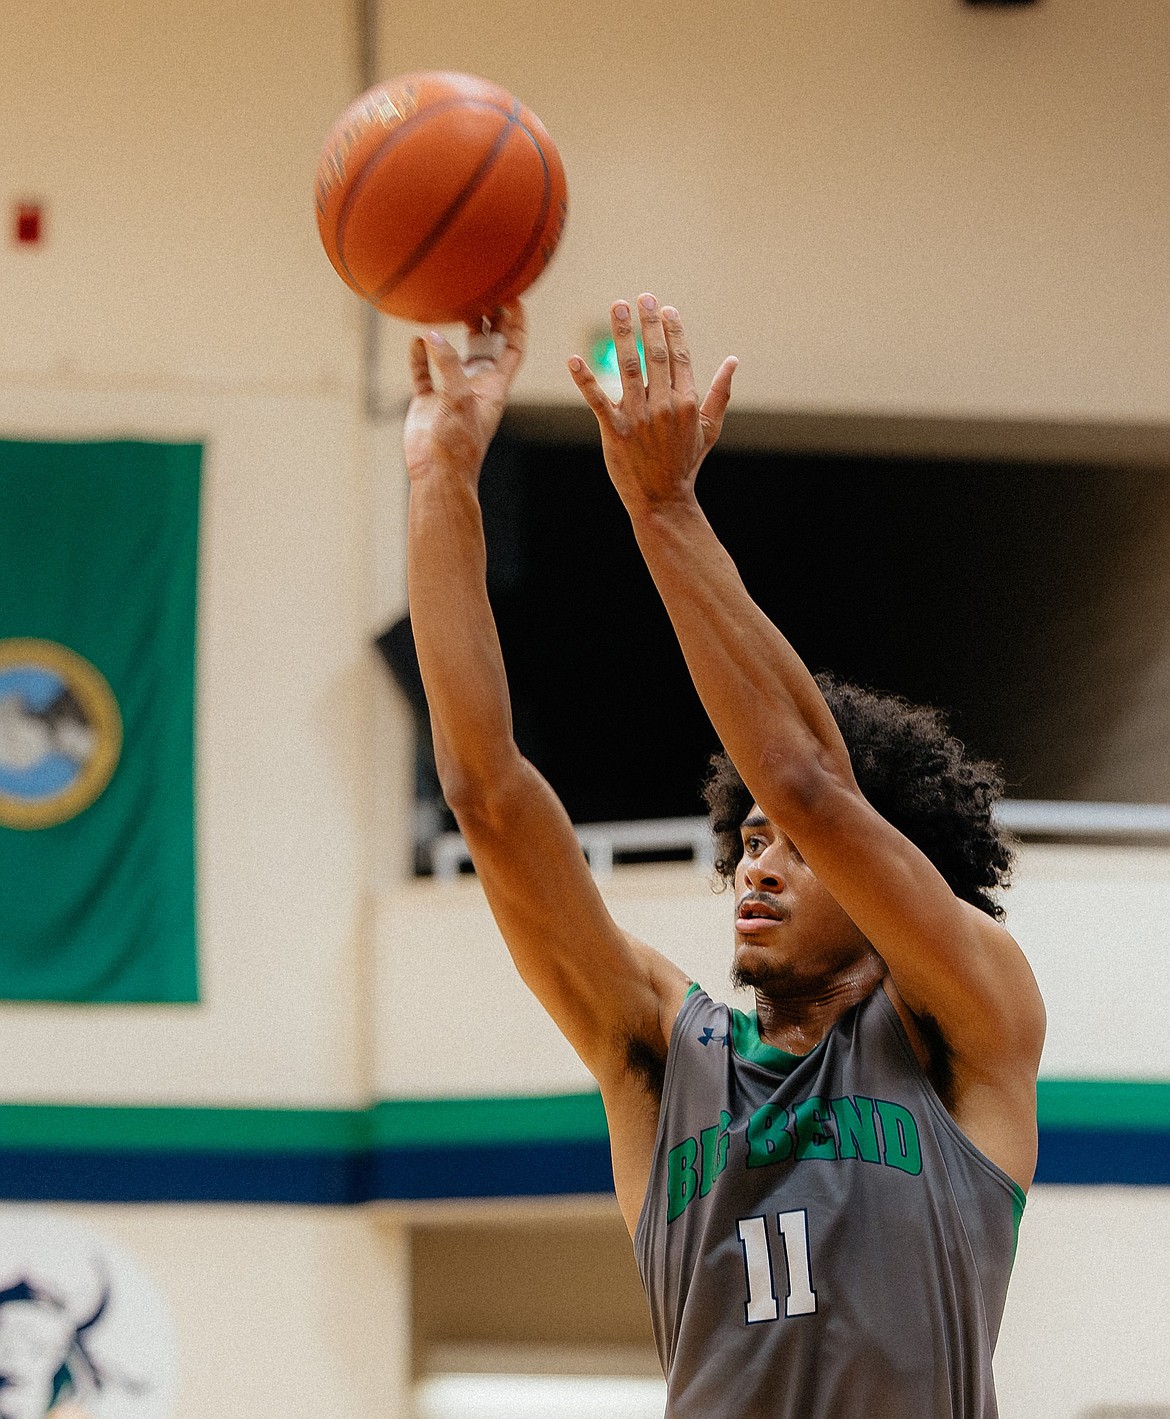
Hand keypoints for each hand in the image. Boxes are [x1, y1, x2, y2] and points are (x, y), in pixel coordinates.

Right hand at [403, 302, 525, 481]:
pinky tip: (415, 342)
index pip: (512, 348)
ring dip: (451, 334)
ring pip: (452, 355)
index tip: (513, 298)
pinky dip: (419, 356)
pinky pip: (423, 372)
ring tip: (448, 306)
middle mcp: (474, 385)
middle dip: (485, 320)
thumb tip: (432, 336)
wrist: (437, 473)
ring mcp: (450, 392)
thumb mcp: (458, 398)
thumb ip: (448, 366)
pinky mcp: (427, 402)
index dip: (515, 324)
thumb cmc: (458, 442)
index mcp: (494, 386)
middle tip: (480, 291)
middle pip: (485, 345)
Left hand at [568, 295, 736, 511]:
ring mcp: (639, 417)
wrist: (664, 500)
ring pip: (629, 367)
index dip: (673, 330)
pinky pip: (597, 400)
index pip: (680, 357)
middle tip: (642, 296)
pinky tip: (572, 360)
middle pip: (656, 354)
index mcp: (686, 402)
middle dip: (648, 323)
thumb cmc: (685, 464)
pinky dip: (584, 379)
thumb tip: (733, 361)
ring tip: (617, 307)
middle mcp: (664, 405)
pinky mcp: (616, 431)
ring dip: (622, 334)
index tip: (666, 309)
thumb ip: (720, 393)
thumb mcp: (709, 429)